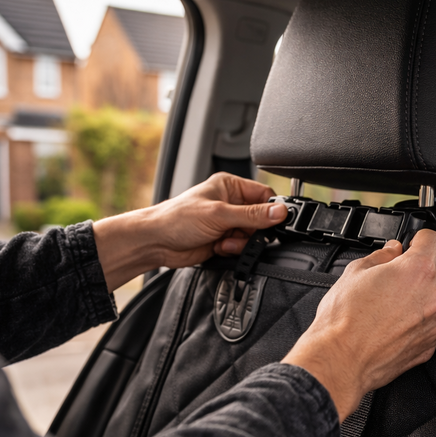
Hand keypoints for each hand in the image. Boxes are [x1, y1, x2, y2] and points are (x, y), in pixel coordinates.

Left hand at [92, 173, 287, 291]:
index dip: (271, 210)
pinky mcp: (223, 240)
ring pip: (251, 236)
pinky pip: (240, 247)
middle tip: (241, 233)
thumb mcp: (220, 214)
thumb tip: (279, 212)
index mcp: (230, 186)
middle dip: (252, 230)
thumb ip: (252, 215)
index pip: (264, 195)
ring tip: (225, 241)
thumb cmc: (177, 219)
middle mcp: (230, 203)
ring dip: (241, 242)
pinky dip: (233, 250)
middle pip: (260, 218)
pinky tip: (219, 247)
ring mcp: (226, 223)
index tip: (275, 222)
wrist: (156, 242)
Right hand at [282, 230, 435, 420]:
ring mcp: (434, 323)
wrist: (339, 361)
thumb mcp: (354, 273)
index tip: (412, 244)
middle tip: (392, 277)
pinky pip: (429, 324)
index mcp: (417, 271)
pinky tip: (391, 325)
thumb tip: (392, 250)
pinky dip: (415, 321)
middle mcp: (433, 296)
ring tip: (387, 306)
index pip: (434, 239)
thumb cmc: (342, 321)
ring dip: (418, 296)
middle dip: (419, 268)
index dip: (419, 239)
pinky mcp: (429, 345)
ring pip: (434, 298)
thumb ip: (381, 256)